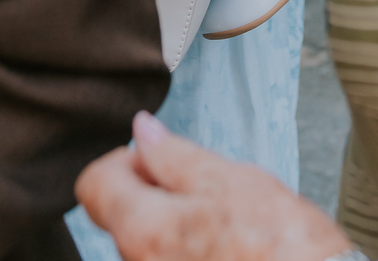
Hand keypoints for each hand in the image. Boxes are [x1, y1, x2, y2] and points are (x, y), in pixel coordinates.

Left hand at [77, 112, 347, 260]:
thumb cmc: (284, 246)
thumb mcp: (232, 181)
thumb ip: (176, 156)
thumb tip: (141, 130)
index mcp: (146, 231)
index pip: (93, 185)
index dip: (125, 160)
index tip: (158, 157)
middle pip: (118, 213)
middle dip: (151, 189)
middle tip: (202, 188)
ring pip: (144, 238)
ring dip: (171, 220)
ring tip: (221, 221)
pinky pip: (164, 259)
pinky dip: (184, 246)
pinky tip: (223, 246)